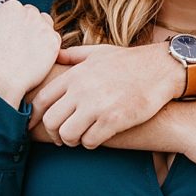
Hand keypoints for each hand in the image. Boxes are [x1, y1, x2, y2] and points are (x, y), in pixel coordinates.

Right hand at [0, 0, 61, 107]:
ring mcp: (44, 27)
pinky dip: (48, 47)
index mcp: (11, 7)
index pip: (18, 9)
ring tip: (28, 52)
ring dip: (40, 33)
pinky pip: (55, 40)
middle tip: (19, 46)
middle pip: (33, 15)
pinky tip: (36, 59)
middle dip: (28, 26)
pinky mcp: (54, 43)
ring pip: (46, 25)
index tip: (10, 38)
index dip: (13, 24)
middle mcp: (29, 13)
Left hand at [28, 43, 182, 147]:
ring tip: (79, 139)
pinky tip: (96, 139)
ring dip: (71, 141)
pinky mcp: (113, 120)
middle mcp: (82, 89)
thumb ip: (74, 55)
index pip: (42, 100)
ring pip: (68, 135)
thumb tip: (56, 54)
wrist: (161, 68)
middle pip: (51, 121)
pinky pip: (90, 141)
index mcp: (75, 74)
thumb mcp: (99, 52)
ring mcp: (97, 105)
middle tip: (61, 138)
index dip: (35, 117)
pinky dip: (90, 144)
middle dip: (54, 133)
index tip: (36, 126)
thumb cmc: (130, 61)